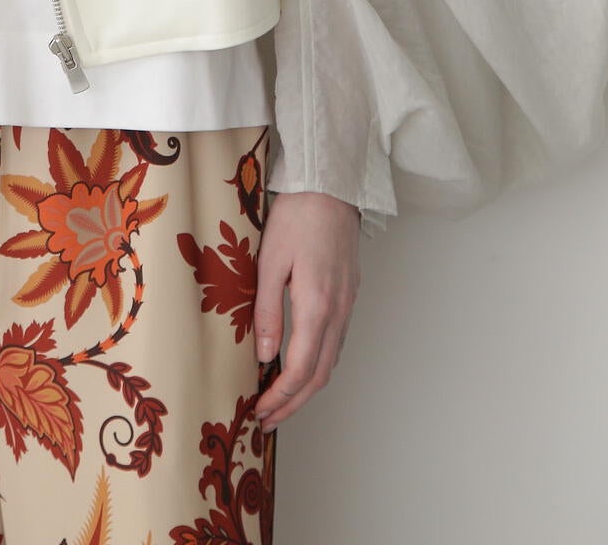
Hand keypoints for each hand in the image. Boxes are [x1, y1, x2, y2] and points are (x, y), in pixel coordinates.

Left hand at [252, 190, 360, 432]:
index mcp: (316, 306)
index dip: (279, 397)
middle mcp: (338, 312)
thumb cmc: (297, 217)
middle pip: (318, 376)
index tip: (259, 412)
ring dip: (306, 388)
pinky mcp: (348, 295)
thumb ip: (267, 310)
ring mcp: (347, 305)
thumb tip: (265, 356)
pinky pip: (336, 343)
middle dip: (292, 404)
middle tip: (267, 420)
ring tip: (280, 400)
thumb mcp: (270, 262)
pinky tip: (300, 365)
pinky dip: (318, 365)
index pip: (299, 370)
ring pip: (330, 362)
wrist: (330, 187)